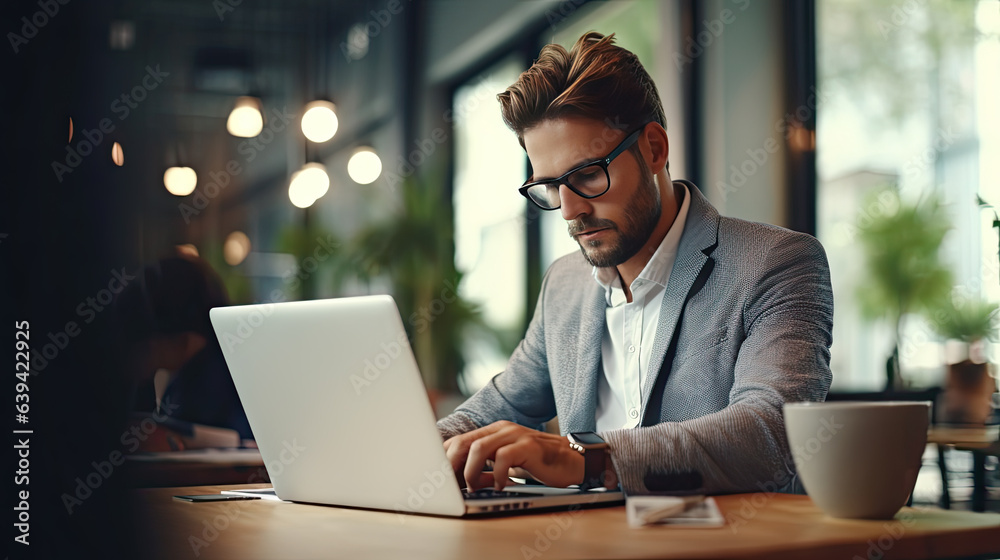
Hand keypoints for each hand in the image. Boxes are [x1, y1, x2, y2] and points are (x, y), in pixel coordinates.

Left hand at [443, 421, 584, 491]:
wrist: (573, 460)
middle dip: (452, 466)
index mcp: (493, 431)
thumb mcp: (507, 463)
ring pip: (479, 448)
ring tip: (477, 487)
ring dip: (472, 472)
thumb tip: (463, 482)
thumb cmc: (539, 463)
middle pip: (464, 443)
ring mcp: (516, 435)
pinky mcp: (529, 446)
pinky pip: (504, 458)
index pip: (460, 440)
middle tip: (453, 487)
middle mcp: (502, 429)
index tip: (440, 479)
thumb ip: (487, 467)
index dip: (445, 459)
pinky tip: (501, 485)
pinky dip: (497, 475)